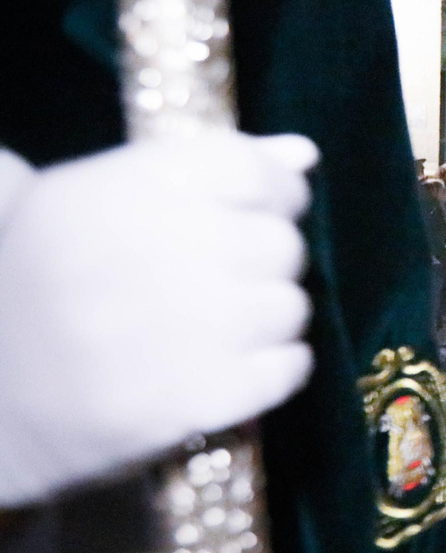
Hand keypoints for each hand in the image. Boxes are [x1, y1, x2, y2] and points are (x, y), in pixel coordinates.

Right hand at [0, 133, 316, 503]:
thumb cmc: (35, 283)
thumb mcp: (86, 198)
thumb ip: (203, 163)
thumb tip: (303, 153)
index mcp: (125, 188)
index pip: (252, 169)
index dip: (276, 190)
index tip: (266, 208)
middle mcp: (161, 249)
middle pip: (281, 242)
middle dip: (266, 258)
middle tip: (228, 276)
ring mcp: (184, 328)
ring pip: (290, 307)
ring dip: (270, 316)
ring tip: (223, 325)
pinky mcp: (196, 399)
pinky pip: (288, 370)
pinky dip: (277, 368)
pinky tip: (238, 366)